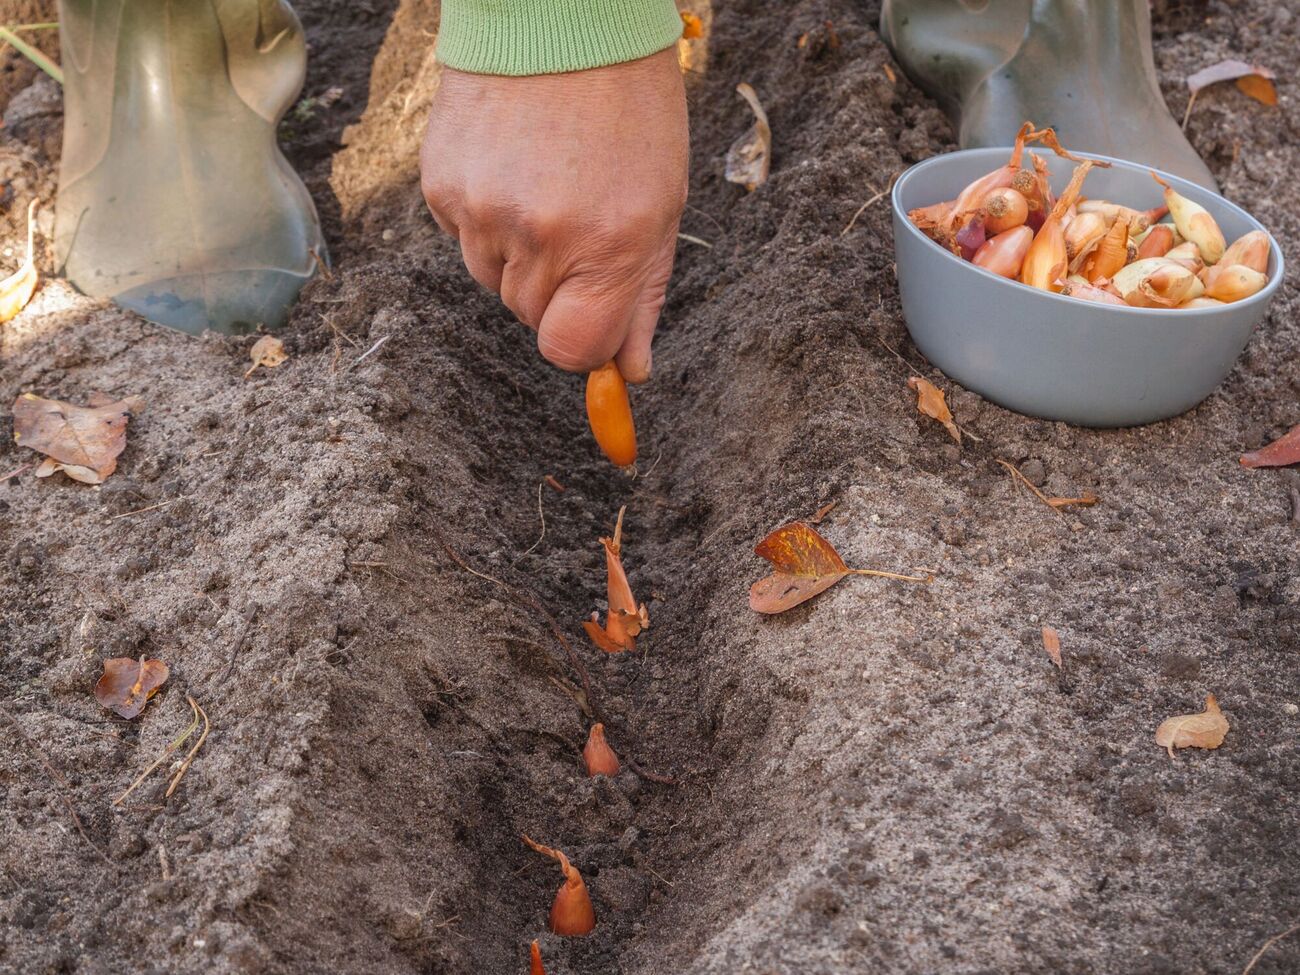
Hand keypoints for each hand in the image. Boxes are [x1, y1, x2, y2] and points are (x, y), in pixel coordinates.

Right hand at [419, 48, 687, 382]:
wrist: (562, 17)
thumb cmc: (628, 108)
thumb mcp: (660, 205)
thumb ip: (641, 296)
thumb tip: (629, 370)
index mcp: (609, 246)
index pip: (571, 350)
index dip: (582, 343)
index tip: (589, 320)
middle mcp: (543, 236)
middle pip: (531, 318)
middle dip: (556, 288)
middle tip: (576, 218)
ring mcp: (485, 212)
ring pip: (492, 281)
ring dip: (516, 254)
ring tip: (542, 184)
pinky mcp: (442, 187)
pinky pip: (461, 238)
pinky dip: (484, 217)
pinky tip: (510, 166)